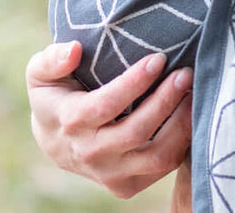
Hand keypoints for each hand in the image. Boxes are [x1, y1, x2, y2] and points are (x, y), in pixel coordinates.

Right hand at [25, 41, 192, 199]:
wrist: (54, 140)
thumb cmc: (55, 94)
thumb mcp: (41, 73)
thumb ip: (52, 59)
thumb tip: (74, 49)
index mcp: (71, 122)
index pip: (106, 105)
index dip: (135, 82)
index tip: (158, 59)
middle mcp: (91, 154)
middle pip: (137, 131)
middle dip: (166, 100)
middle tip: (185, 73)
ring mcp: (110, 174)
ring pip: (156, 156)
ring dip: (181, 124)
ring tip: (193, 92)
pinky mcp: (127, 185)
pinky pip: (163, 167)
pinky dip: (182, 141)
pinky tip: (189, 112)